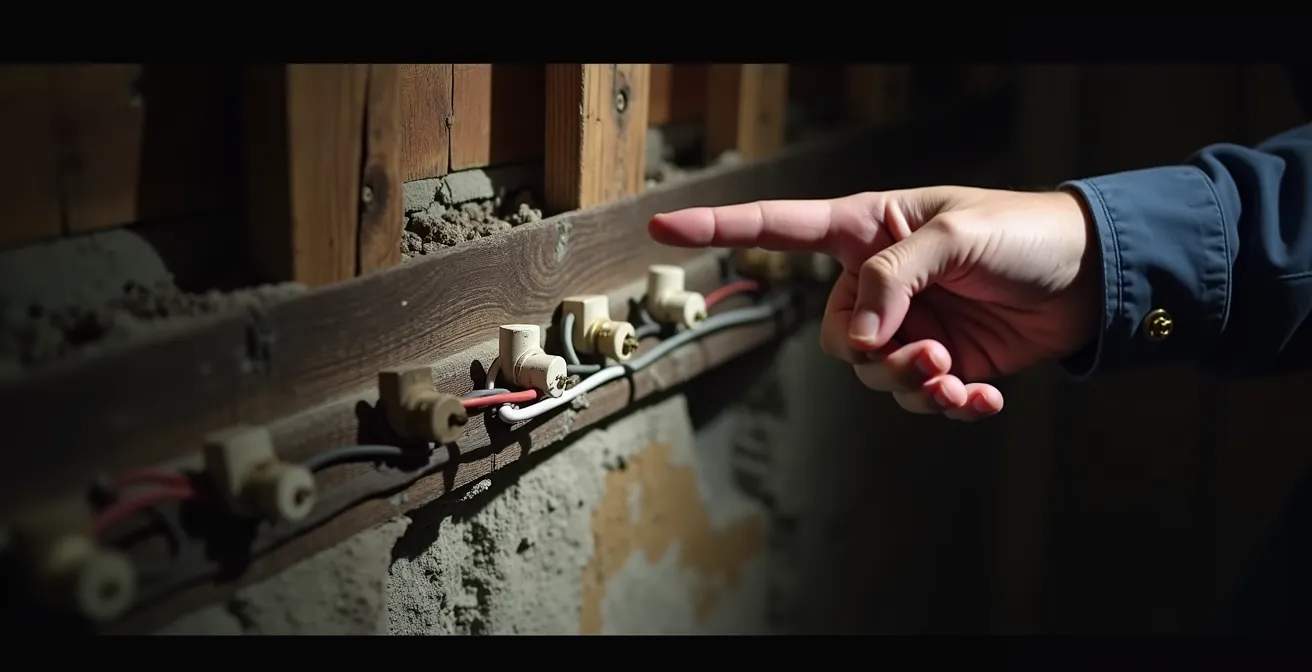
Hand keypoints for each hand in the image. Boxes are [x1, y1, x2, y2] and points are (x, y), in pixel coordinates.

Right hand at [648, 187, 1101, 420]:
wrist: (1095, 277)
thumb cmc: (1026, 232)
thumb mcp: (957, 235)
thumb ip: (895, 277)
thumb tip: (857, 337)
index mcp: (870, 230)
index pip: (782, 226)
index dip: (721, 226)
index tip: (662, 226)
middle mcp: (880, 282)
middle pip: (833, 334)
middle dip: (870, 354)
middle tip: (923, 350)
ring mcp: (909, 325)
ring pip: (872, 376)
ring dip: (911, 384)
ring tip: (954, 370)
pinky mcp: (943, 362)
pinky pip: (919, 400)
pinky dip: (949, 406)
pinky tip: (983, 399)